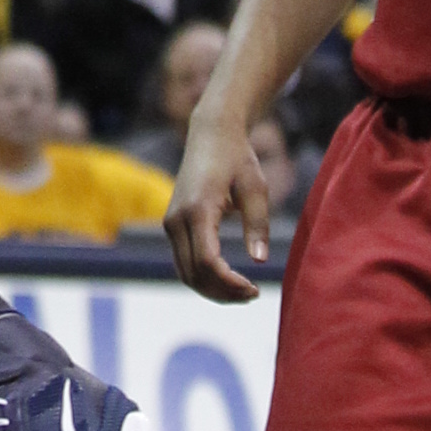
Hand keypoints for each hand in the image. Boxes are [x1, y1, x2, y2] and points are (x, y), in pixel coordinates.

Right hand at [165, 108, 271, 302]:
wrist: (210, 134)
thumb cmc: (238, 158)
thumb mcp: (255, 188)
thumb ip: (258, 225)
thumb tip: (260, 261)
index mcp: (198, 209)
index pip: (208, 262)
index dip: (230, 283)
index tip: (255, 289)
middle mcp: (177, 219)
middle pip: (194, 274)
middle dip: (223, 292)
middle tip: (253, 295)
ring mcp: (170, 223)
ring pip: (185, 273)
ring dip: (212, 289)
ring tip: (243, 292)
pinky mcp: (172, 224)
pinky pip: (183, 263)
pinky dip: (203, 278)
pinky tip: (227, 280)